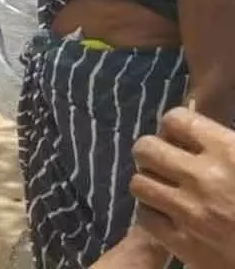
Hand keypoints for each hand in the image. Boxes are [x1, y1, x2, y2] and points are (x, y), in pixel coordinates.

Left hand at [130, 107, 234, 268]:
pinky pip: (146, 217)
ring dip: (151, 183)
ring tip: (166, 189)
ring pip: (139, 183)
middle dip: (153, 152)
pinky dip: (154, 214)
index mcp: (228, 151)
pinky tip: (170, 215)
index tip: (179, 136)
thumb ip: (225, 144)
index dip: (173, 126)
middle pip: (145, 149)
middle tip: (165, 162)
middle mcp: (203, 178)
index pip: (175, 120)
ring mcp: (189, 212)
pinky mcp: (182, 243)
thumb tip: (199, 131)